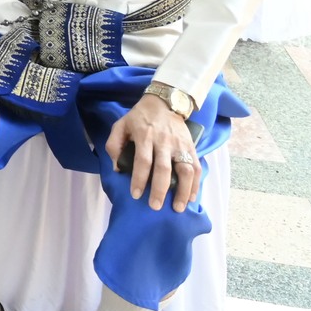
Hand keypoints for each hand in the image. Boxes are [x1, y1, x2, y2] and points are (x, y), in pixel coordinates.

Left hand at [107, 95, 199, 211]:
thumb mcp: (121, 125)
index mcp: (144, 135)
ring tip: (178, 208)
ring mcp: (180, 144)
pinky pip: (197, 167)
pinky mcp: (191, 146)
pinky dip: (196, 184)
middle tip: (155, 206)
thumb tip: (117, 168)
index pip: (142, 160)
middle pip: (164, 168)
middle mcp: (164, 141)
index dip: (139, 179)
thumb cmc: (139, 117)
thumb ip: (114, 145)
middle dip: (160, 189)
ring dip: (183, 190)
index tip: (136, 195)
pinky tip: (191, 197)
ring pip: (185, 169)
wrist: (164, 102)